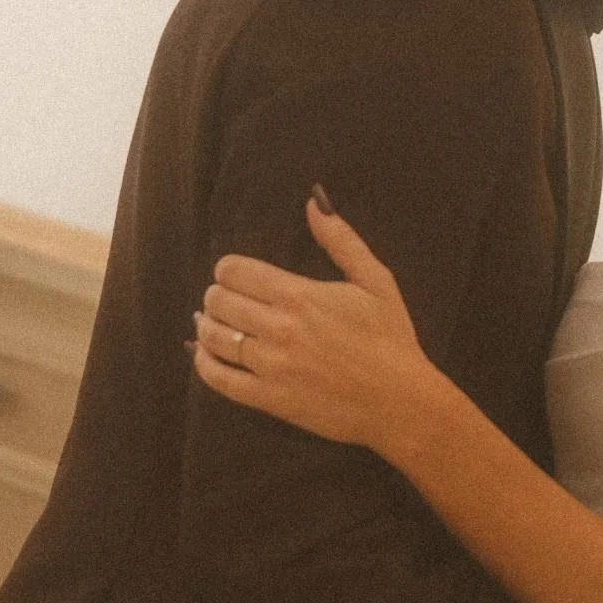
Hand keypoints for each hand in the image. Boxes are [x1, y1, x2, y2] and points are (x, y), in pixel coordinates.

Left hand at [192, 194, 437, 454]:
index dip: (228, 269)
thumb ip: (341, 240)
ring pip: (212, 337)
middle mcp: (278, 329)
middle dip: (218, 296)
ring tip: (213, 323)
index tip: (237, 276)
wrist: (399, 401)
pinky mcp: (268, 399)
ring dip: (206, 326)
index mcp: (299, 296)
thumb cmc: (391, 339)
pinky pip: (218, 379)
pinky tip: (205, 354)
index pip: (234, 271)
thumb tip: (314, 201)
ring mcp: (270, 366)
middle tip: (228, 300)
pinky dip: (203, 363)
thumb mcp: (376, 281)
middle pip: (218, 301)